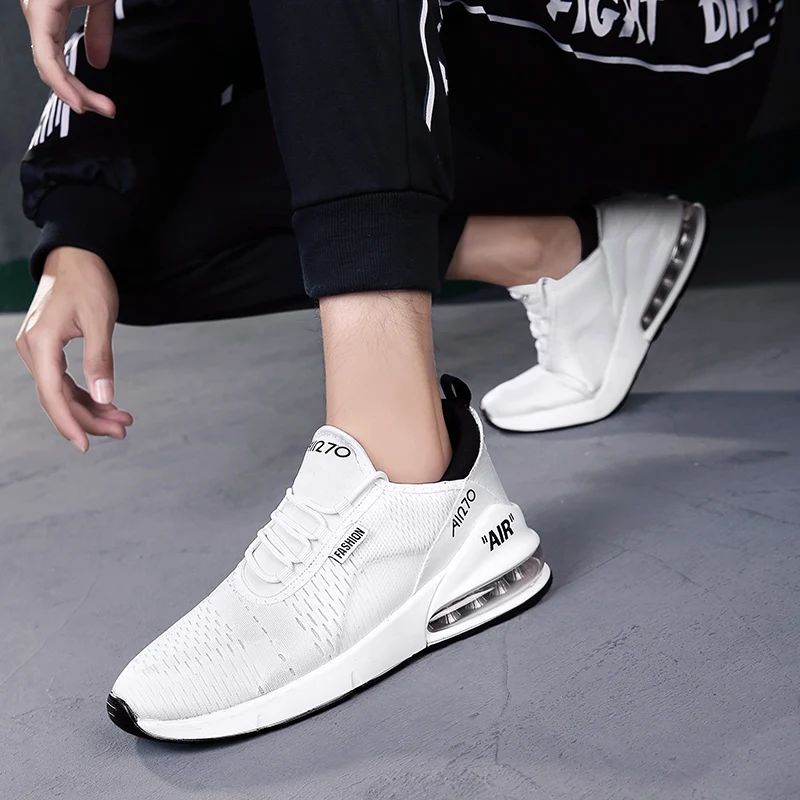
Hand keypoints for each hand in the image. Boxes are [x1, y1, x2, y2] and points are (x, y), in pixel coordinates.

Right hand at [16, 247, 133, 452]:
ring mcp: (38, 350)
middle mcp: (33, 350)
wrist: (76, 255)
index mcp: (41, 344)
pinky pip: (64, 380)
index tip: (87, 445)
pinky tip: (107, 403)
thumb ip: (100, 360)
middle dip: (90, 418)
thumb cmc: (88, 281)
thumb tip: (104, 396)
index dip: (70, 423)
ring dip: (90, 408)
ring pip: (62, 392)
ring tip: (122, 420)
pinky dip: (85, 394)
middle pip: (58, 398)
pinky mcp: (48, 348)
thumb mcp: (99, 320)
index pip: (53, 395)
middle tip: (123, 429)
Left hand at [20, 0, 116, 116]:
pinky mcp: (42, 5)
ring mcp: (37, 7)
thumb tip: (98, 64)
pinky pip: (47, 54)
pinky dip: (62, 81)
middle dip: (77, 95)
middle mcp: (36, 8)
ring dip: (74, 93)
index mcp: (47, 7)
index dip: (73, 86)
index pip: (53, 58)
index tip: (101, 106)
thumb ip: (98, 31)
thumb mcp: (100, 0)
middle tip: (106, 111)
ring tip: (101, 108)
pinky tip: (78, 100)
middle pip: (49, 67)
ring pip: (47, 66)